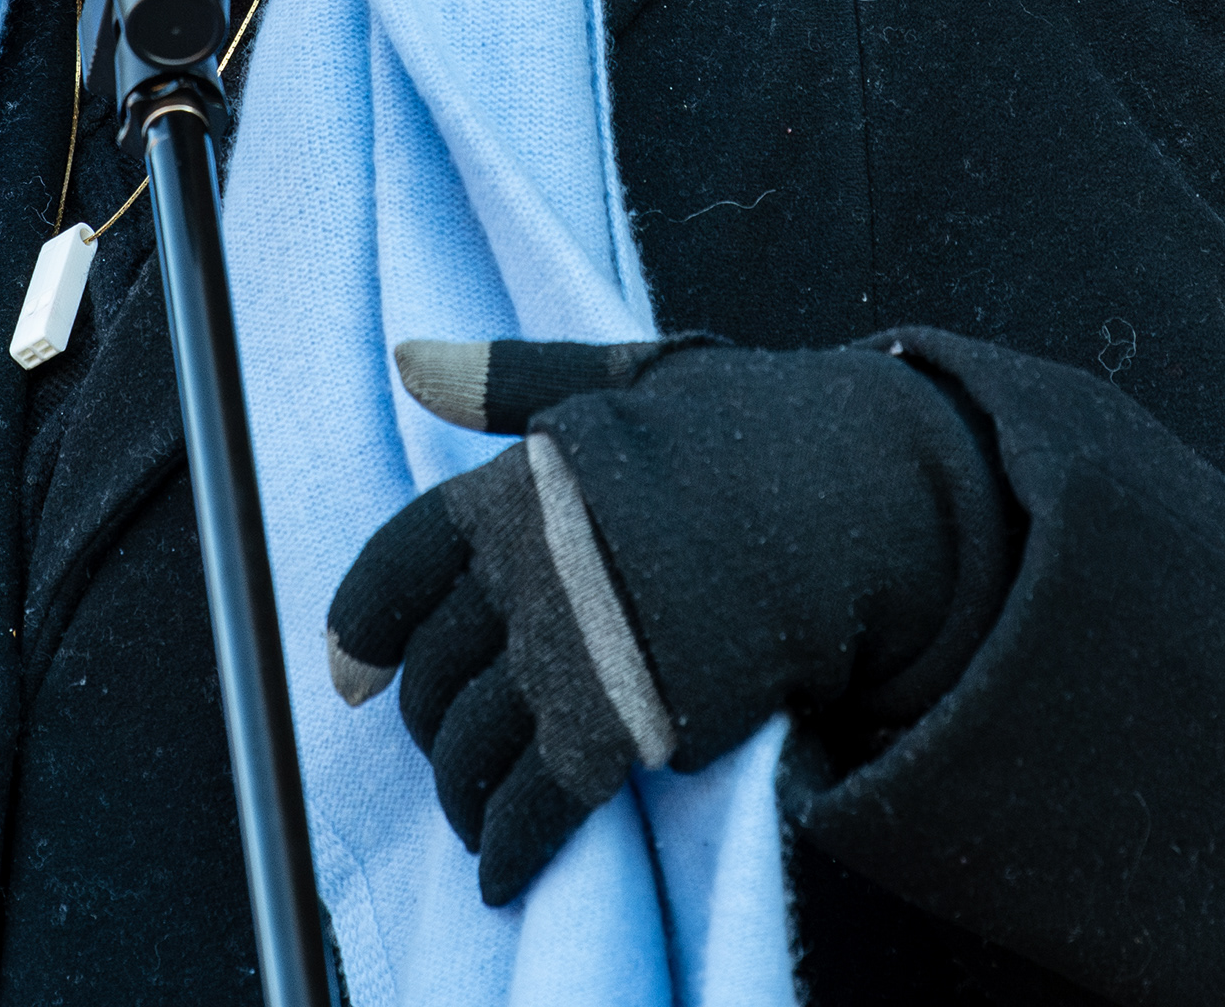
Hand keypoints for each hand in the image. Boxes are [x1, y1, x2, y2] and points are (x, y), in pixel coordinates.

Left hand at [326, 333, 1017, 904]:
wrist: (869, 502)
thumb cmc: (757, 429)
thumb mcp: (636, 380)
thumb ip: (516, 382)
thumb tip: (410, 358)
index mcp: (523, 481)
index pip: (396, 565)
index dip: (363, 631)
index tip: (355, 676)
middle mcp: (532, 567)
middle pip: (437, 669)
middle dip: (433, 722)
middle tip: (451, 744)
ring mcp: (577, 649)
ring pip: (475, 744)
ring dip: (464, 792)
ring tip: (476, 814)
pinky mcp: (631, 724)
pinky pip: (538, 802)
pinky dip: (511, 844)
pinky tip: (506, 866)